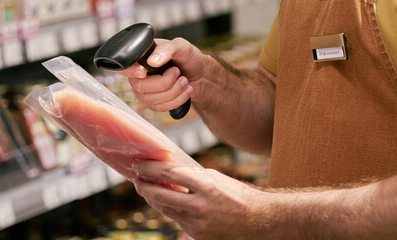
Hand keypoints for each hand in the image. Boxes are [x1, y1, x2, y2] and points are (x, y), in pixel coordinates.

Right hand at [115, 38, 208, 111]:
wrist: (200, 73)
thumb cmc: (188, 57)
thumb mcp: (181, 47)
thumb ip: (166, 49)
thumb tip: (152, 61)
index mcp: (141, 58)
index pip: (123, 67)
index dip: (130, 71)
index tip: (144, 71)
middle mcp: (138, 76)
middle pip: (141, 87)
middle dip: (165, 82)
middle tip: (177, 72)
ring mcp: (145, 91)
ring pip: (151, 100)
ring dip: (174, 91)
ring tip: (184, 80)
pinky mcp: (154, 102)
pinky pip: (160, 107)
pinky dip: (178, 100)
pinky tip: (185, 90)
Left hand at [131, 160, 269, 238]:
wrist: (259, 220)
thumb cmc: (239, 195)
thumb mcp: (217, 179)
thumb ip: (194, 176)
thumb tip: (170, 171)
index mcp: (207, 186)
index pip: (169, 173)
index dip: (150, 168)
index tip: (139, 163)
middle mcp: (200, 206)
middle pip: (159, 195)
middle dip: (143, 186)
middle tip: (137, 178)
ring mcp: (197, 224)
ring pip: (165, 209)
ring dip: (153, 199)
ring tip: (147, 189)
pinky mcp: (198, 236)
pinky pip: (178, 221)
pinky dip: (172, 210)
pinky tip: (168, 203)